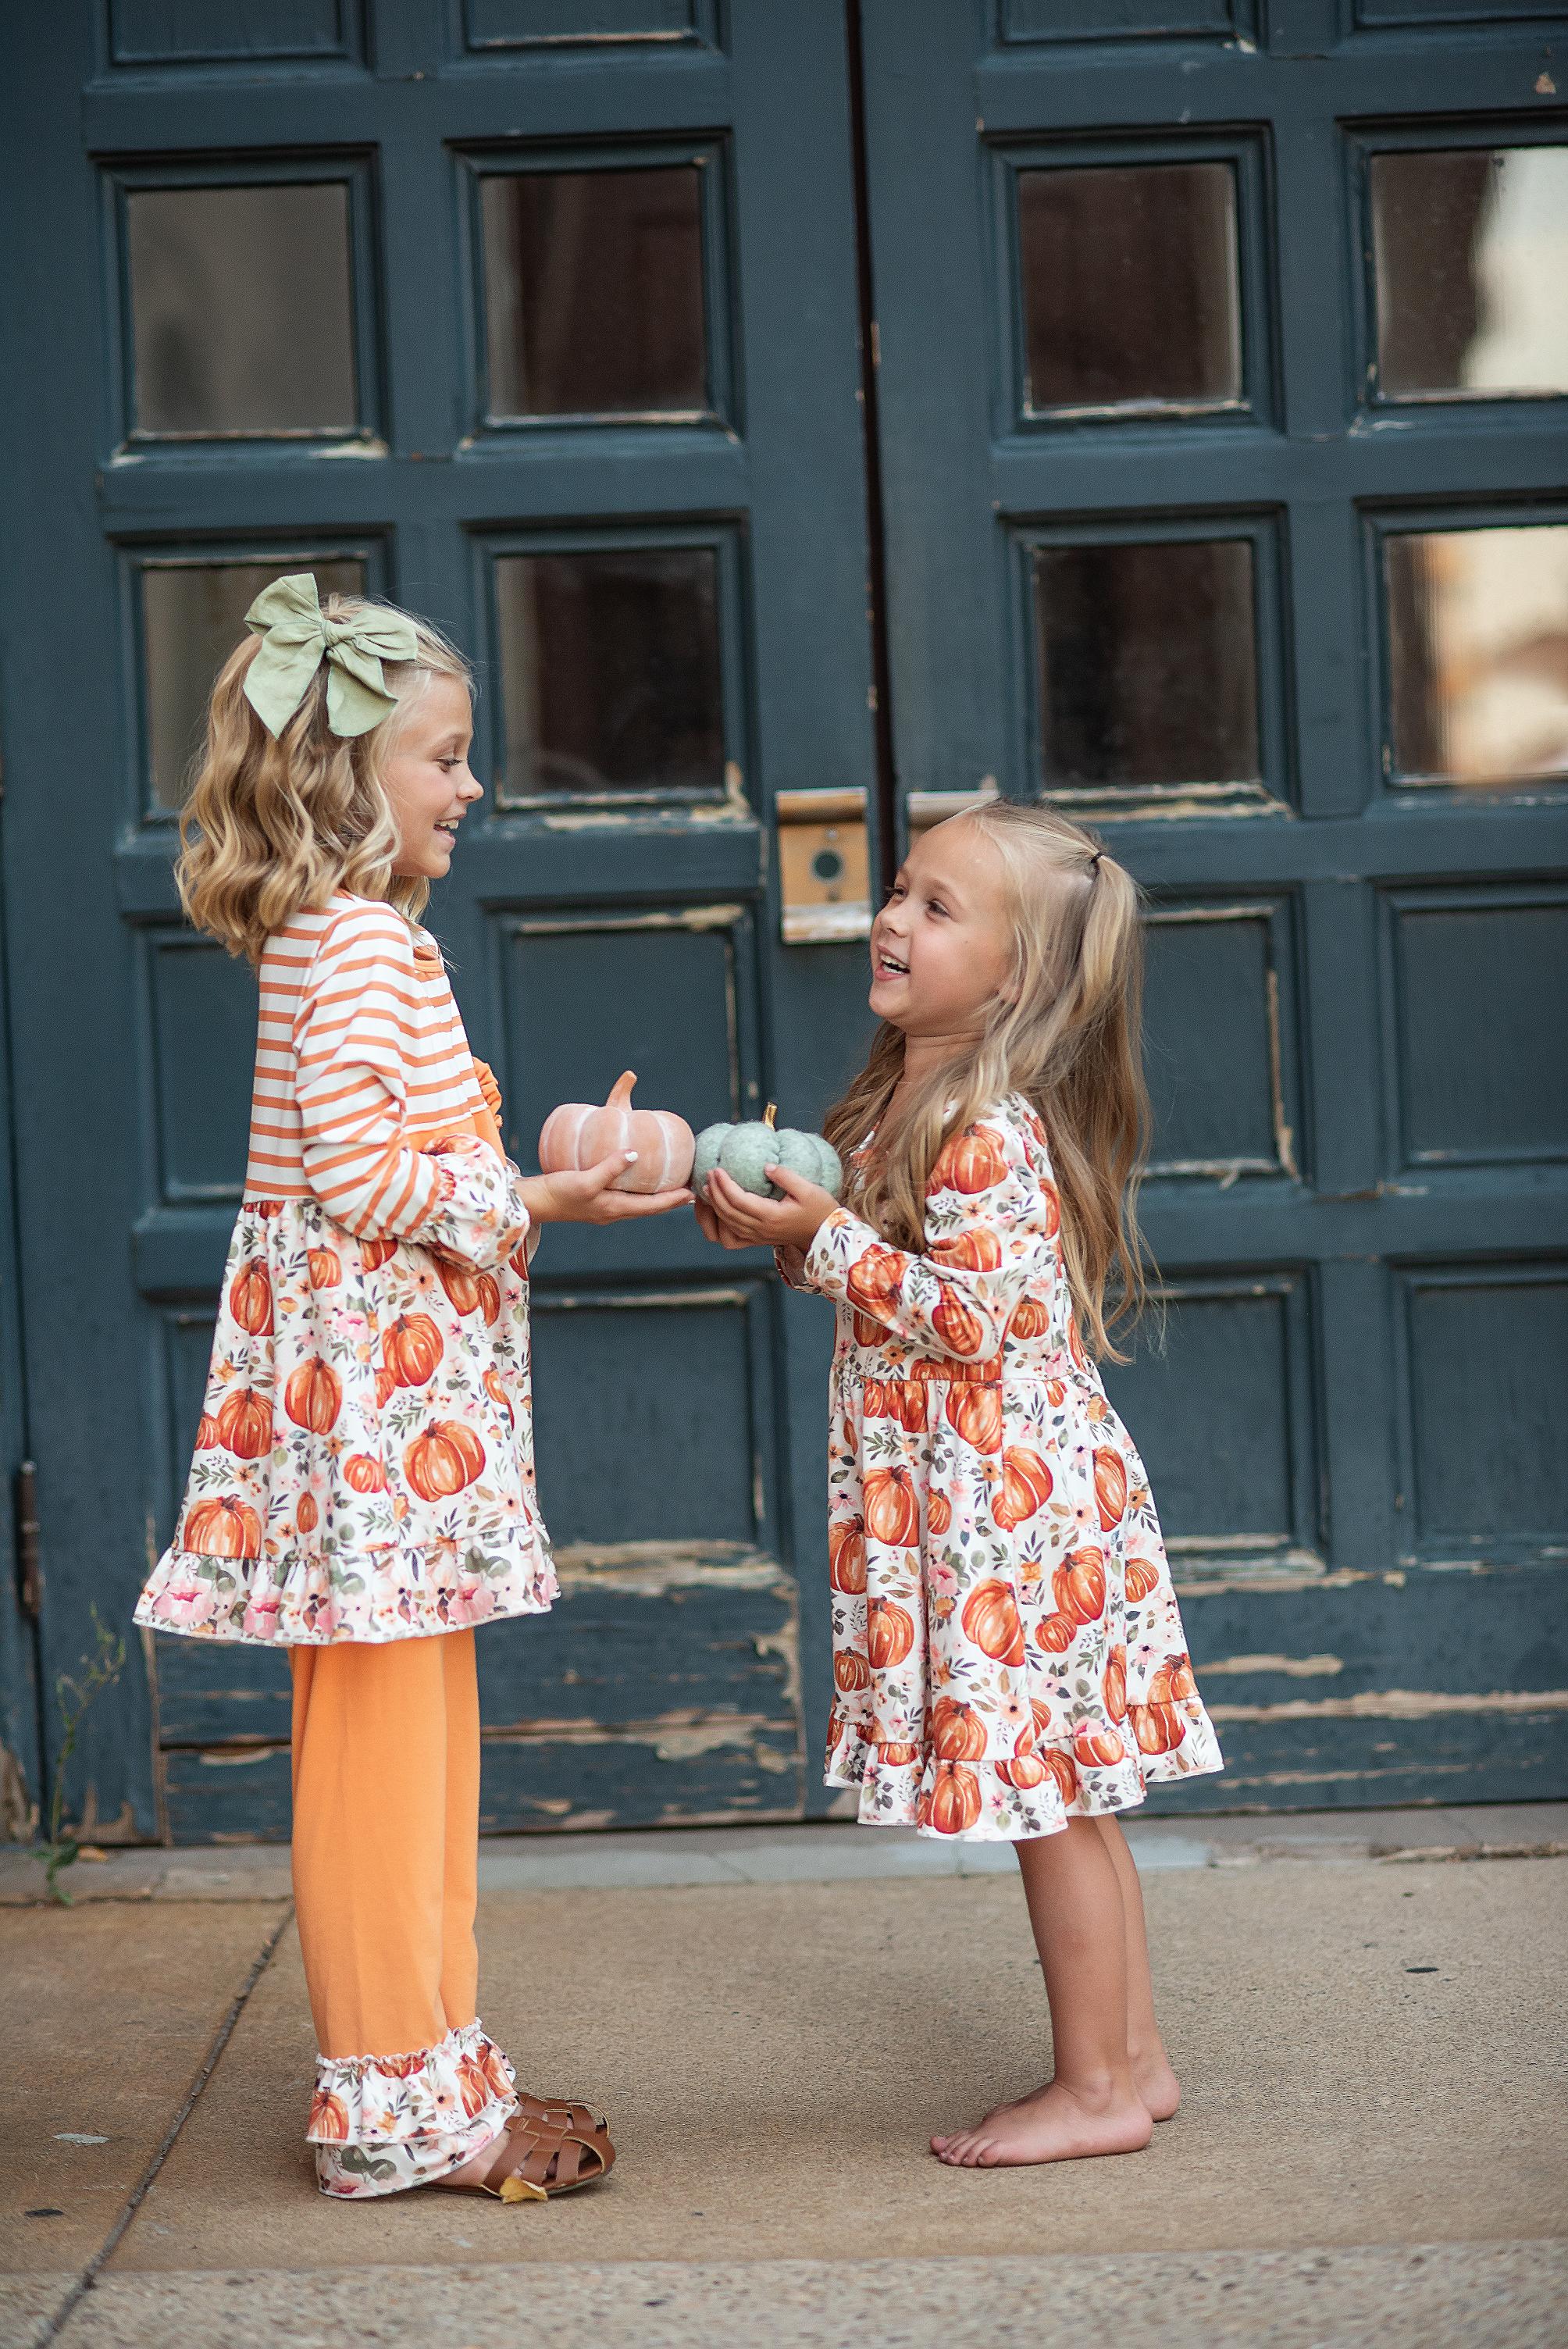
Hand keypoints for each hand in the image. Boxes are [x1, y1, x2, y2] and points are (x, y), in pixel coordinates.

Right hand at [520, 1153, 692, 1225]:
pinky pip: (625, 1197)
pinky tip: (637, 1178)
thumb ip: (611, 1167)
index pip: (652, 1206)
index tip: (691, 1193)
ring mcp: (604, 1208)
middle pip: (649, 1208)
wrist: (534, 1202)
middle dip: (669, 1200)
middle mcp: (613, 1211)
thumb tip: (636, 1153)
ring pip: (638, 1204)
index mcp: (615, 1208)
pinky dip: (638, 1190)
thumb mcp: (585, 1179)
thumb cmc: (558, 1193)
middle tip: (688, 1189)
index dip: (673, 1200)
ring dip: (655, 1197)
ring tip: (671, 1184)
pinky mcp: (595, 1201)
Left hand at [700, 1164, 839, 1250]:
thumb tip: (767, 1167)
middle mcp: (761, 1229)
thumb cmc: (820, 1211)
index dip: (724, 1185)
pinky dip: (720, 1224)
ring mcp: (758, 1237)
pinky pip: (732, 1237)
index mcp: (771, 1216)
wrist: (825, 1235)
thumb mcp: (809, 1189)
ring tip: (707, 1188)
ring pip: (727, 1225)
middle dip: (714, 1192)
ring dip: (714, 1207)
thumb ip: (787, 1177)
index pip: (739, 1200)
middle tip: (709, 1173)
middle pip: (728, 1212)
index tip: (717, 1170)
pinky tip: (717, 1211)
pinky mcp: (758, 1240)